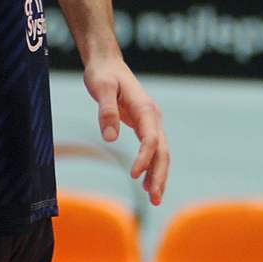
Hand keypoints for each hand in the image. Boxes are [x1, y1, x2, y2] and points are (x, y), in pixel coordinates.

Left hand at [83, 53, 167, 204]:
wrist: (107, 63)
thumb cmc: (102, 74)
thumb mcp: (100, 88)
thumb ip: (106, 111)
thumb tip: (110, 138)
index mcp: (145, 108)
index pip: (150, 138)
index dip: (144, 158)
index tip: (134, 175)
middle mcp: (152, 116)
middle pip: (162, 150)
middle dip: (159, 175)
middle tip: (154, 198)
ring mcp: (151, 121)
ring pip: (161, 152)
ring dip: (159, 175)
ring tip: (154, 198)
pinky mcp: (144, 125)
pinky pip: (153, 149)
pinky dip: (152, 166)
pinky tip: (146, 182)